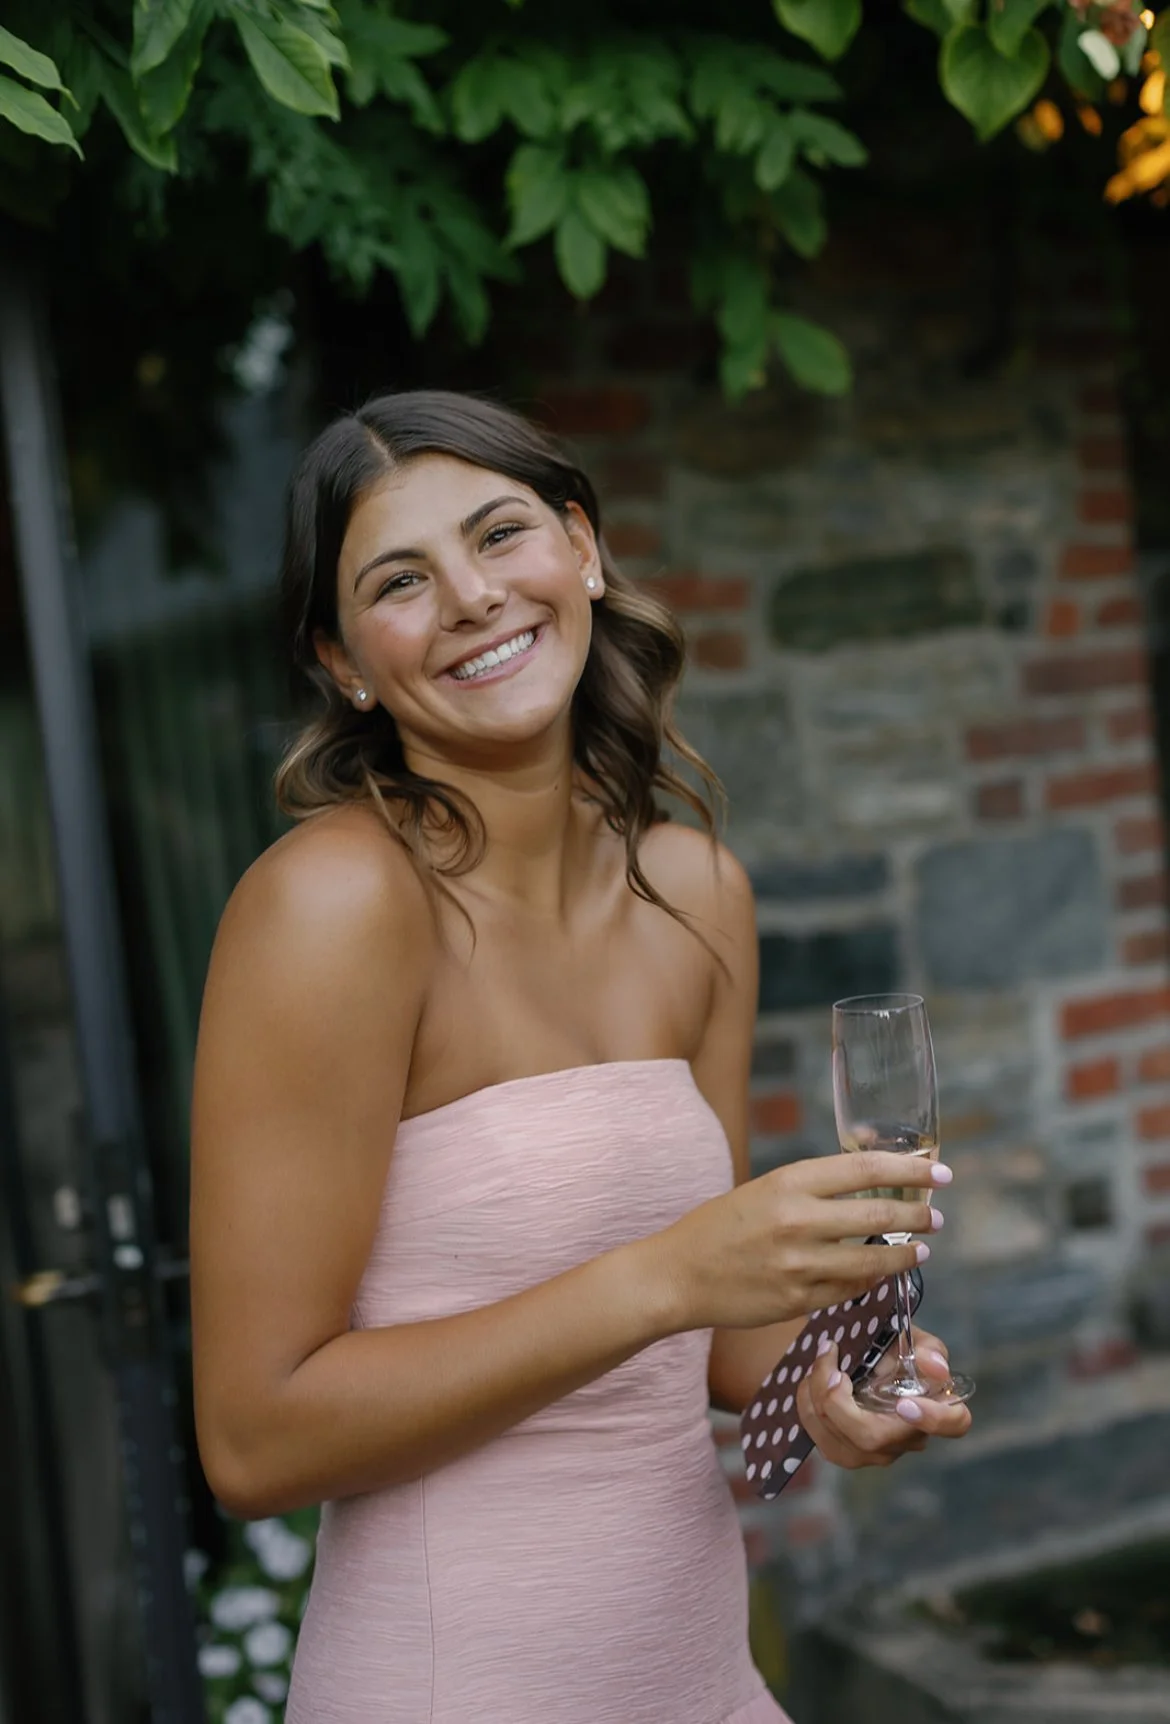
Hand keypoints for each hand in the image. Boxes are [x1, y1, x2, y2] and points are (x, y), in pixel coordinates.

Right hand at [652, 1151, 949, 1332]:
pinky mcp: (797, 1300)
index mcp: (789, 1182)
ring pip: (872, 1262)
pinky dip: (870, 1281)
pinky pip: (849, 1291)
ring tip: (920, 1251)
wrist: (678, 1274)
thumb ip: (811, 1187)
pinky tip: (880, 1276)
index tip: (938, 1172)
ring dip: (904, 1257)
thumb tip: (867, 1183)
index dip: (909, 1170)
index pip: (865, 1169)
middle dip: (917, 1216)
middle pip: (877, 1217)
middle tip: (936, 1217)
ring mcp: (799, 1264)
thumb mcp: (764, 1190)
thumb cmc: (720, 1226)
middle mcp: (797, 1220)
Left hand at [795, 1325, 972, 1469]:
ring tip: (818, 1361)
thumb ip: (925, 1348)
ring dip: (819, 1396)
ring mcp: (879, 1452)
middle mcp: (909, 1437)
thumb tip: (935, 1368)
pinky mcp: (848, 1454)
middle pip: (874, 1438)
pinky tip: (809, 1381)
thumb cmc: (890, 1345)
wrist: (854, 1352)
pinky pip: (823, 1441)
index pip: (954, 1424)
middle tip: (829, 1359)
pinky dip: (808, 1407)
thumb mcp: (908, 1336)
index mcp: (936, 1405)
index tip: (905, 1402)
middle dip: (839, 1401)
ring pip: (843, 1442)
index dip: (934, 1419)